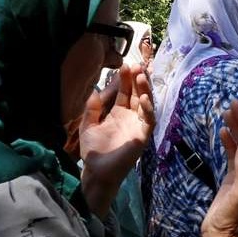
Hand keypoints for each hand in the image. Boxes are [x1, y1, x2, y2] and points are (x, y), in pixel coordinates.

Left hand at [79, 64, 154, 215]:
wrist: (96, 170)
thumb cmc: (93, 149)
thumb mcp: (88, 123)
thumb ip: (93, 107)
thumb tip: (96, 89)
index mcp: (118, 113)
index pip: (125, 92)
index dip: (125, 79)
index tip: (125, 65)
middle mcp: (130, 117)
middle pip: (137, 94)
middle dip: (137, 80)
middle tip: (136, 65)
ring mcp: (137, 126)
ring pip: (146, 104)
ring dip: (145, 90)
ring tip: (141, 76)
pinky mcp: (142, 136)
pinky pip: (149, 120)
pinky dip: (148, 109)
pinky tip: (144, 98)